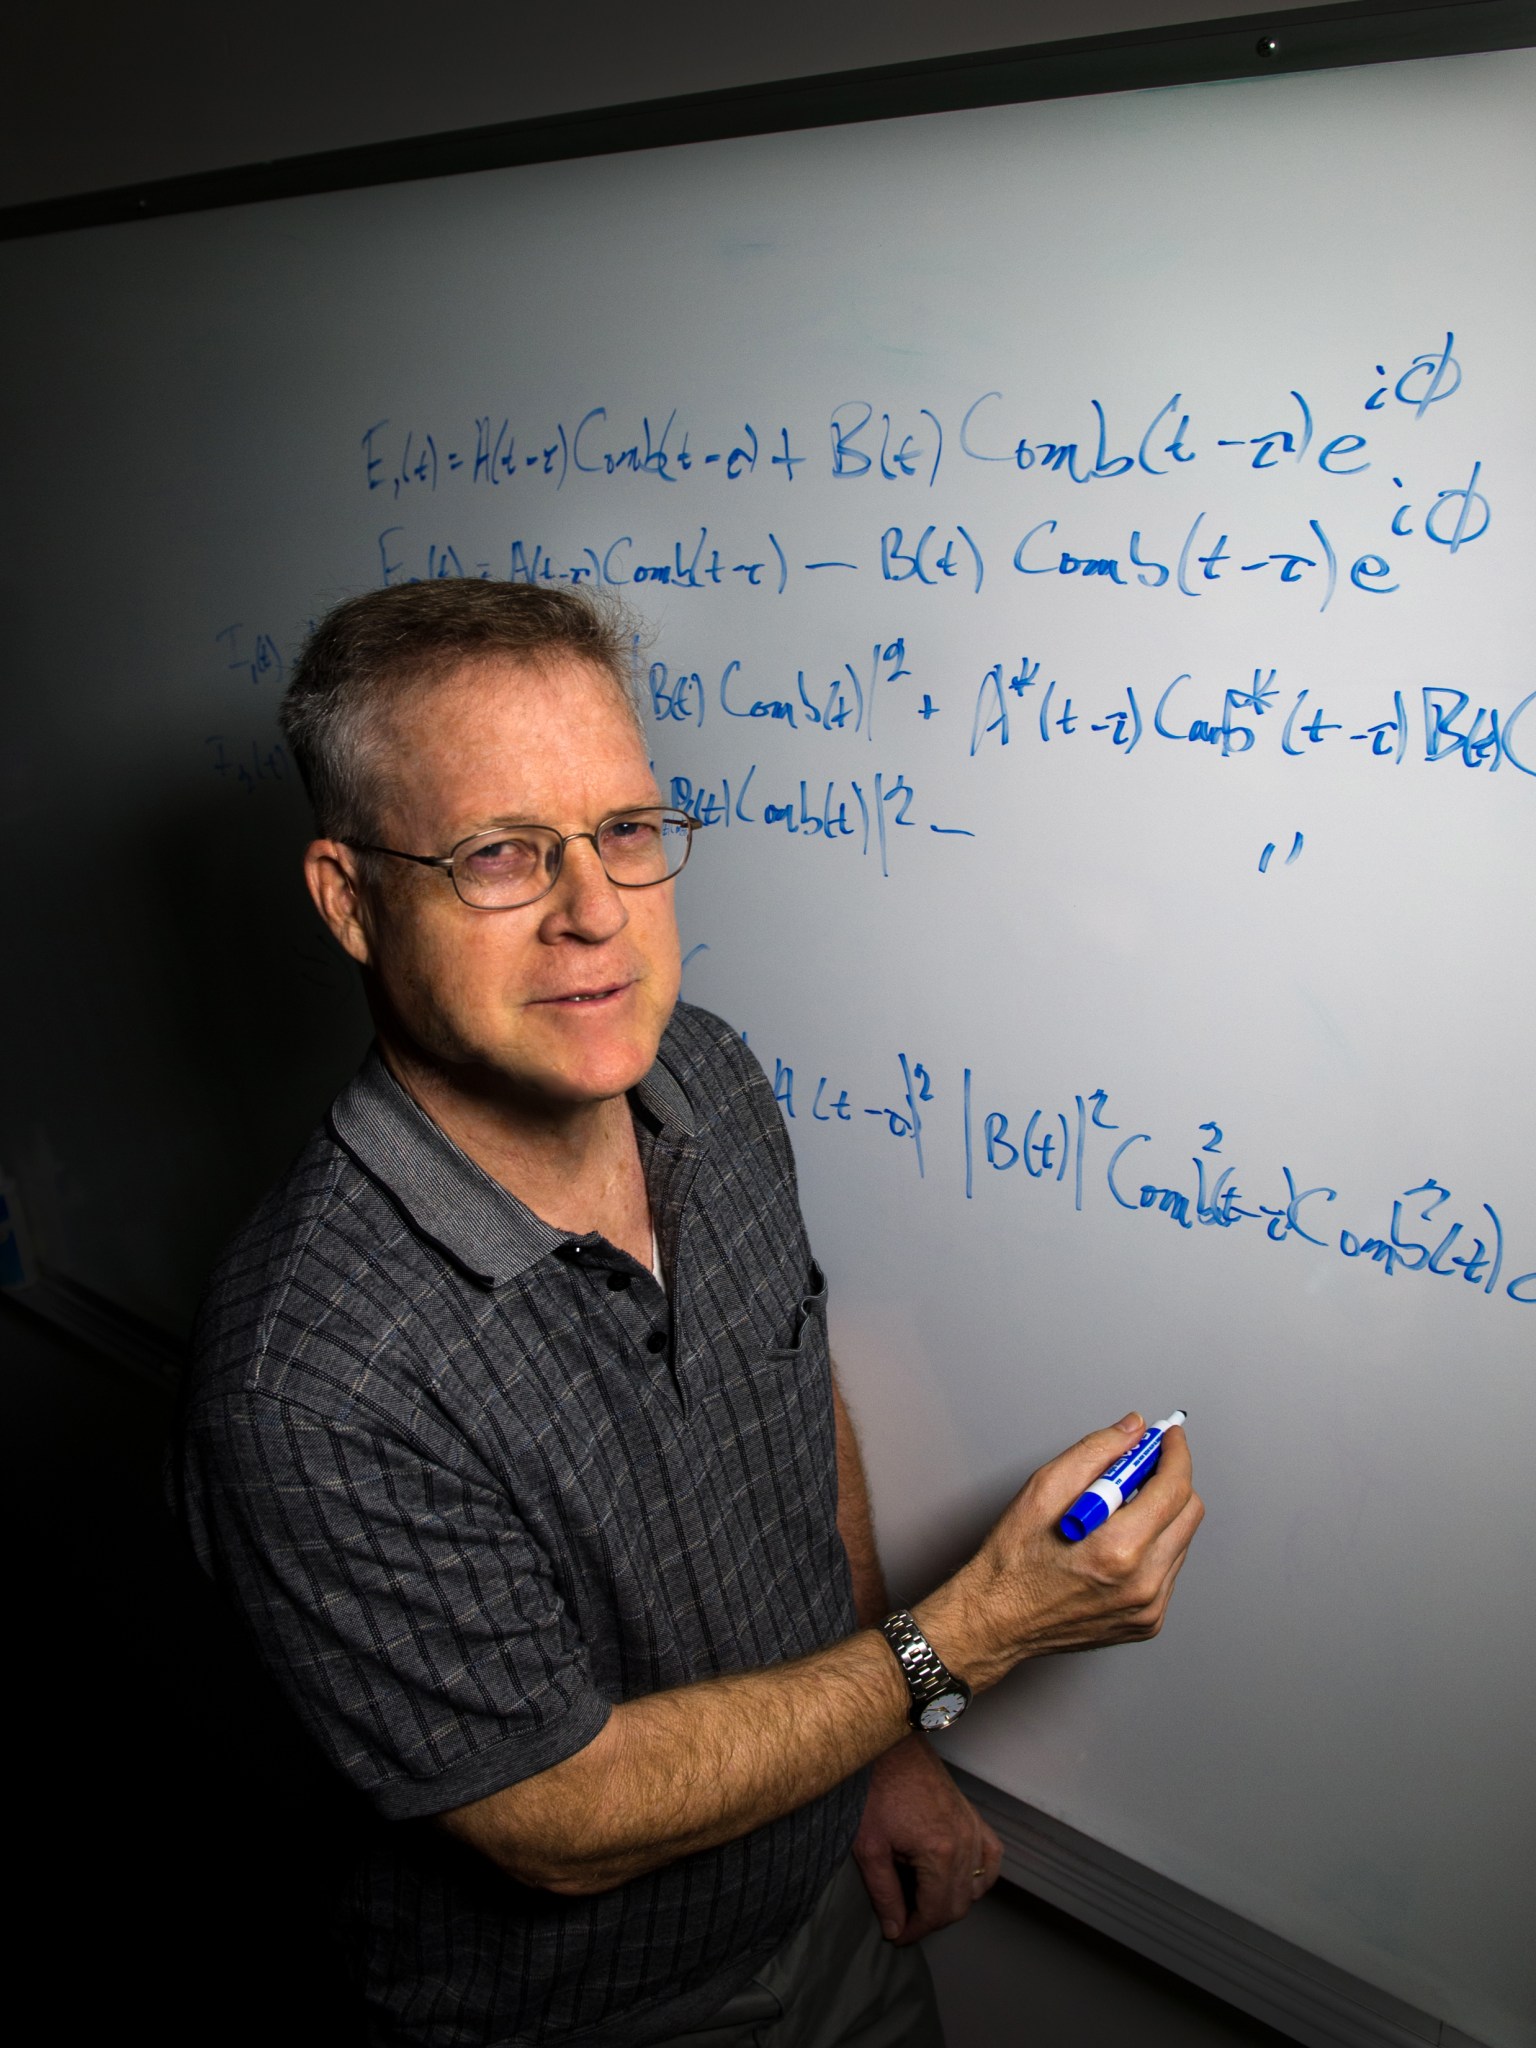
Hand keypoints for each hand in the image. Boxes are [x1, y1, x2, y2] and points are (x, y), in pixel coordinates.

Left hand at [852, 1736, 1002, 1944]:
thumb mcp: (868, 1846)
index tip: (897, 1935)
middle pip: (959, 1904)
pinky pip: (991, 1857)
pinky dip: (979, 1875)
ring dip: (953, 1901)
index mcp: (941, 1852)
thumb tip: (895, 1928)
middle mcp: (965, 1842)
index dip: (916, 1930)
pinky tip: (960, 1878)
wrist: (887, 1744)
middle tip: (905, 1921)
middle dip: (932, 1919)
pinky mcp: (973, 1815)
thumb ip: (884, 1892)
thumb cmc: (874, 1788)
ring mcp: (973, 1826)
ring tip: (923, 1901)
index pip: (937, 1912)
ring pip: (976, 1885)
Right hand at [917, 1414, 1202, 1689]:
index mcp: (1119, 1549)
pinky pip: (1168, 1570)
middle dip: (1170, 1480)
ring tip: (1116, 1513)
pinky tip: (1116, 1544)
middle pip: (1189, 1513)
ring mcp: (1149, 1607)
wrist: (999, 1620)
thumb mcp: (1043, 1488)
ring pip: (1181, 1541)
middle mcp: (1142, 1583)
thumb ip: (1096, 1451)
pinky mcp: (1147, 1621)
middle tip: (1141, 1467)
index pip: (1174, 1488)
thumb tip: (1132, 1429)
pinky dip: (1151, 1548)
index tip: (1168, 1437)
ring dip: (1159, 1515)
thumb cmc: (1013, 1560)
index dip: (1174, 1453)